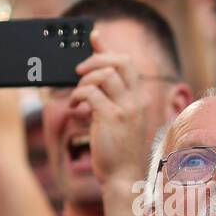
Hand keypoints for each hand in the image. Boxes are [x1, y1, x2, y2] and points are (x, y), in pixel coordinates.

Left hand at [71, 28, 164, 183]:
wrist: (124, 178)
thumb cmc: (118, 151)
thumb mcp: (119, 121)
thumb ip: (110, 98)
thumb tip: (92, 78)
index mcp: (141, 98)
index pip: (127, 62)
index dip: (107, 48)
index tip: (92, 37)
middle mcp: (137, 100)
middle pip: (119, 61)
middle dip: (95, 59)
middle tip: (79, 70)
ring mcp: (126, 108)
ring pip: (103, 75)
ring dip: (84, 81)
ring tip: (77, 95)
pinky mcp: (111, 117)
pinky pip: (91, 92)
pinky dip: (78, 95)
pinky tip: (75, 106)